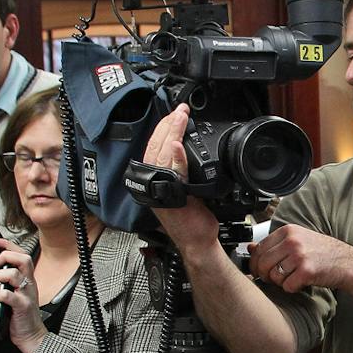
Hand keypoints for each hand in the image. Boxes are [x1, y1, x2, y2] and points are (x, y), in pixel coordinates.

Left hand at [0, 237, 44, 352]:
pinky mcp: (23, 306)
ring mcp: (27, 294)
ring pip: (16, 274)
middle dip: (6, 255)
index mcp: (26, 279)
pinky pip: (10, 296)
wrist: (31, 335)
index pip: (20, 254)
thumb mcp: (8, 297)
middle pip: (23, 258)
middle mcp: (29, 284)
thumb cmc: (21, 316)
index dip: (7, 245)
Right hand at [142, 104, 219, 252]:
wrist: (197, 242)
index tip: (175, 114)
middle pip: (156, 148)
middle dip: (168, 125)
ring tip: (180, 117)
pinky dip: (176, 159)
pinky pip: (175, 174)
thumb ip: (180, 171)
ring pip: (163, 156)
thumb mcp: (184, 189)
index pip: (154, 148)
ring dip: (172, 134)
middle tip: (180, 110)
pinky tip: (178, 145)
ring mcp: (163, 192)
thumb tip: (184, 150)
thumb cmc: (191, 220)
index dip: (163, 129)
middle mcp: (155, 185)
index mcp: (155, 180)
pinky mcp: (174, 199)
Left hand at [249, 224, 352, 291]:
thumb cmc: (323, 253)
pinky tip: (301, 282)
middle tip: (273, 278)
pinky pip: (286, 286)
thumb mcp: (298, 241)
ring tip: (292, 278)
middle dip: (264, 275)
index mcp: (288, 231)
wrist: (348, 263)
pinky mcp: (306, 272)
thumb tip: (250, 248)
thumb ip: (274, 244)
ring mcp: (299, 256)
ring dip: (280, 282)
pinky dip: (292, 288)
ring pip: (273, 276)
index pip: (259, 248)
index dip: (256, 263)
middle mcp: (292, 241)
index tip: (259, 269)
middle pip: (262, 263)